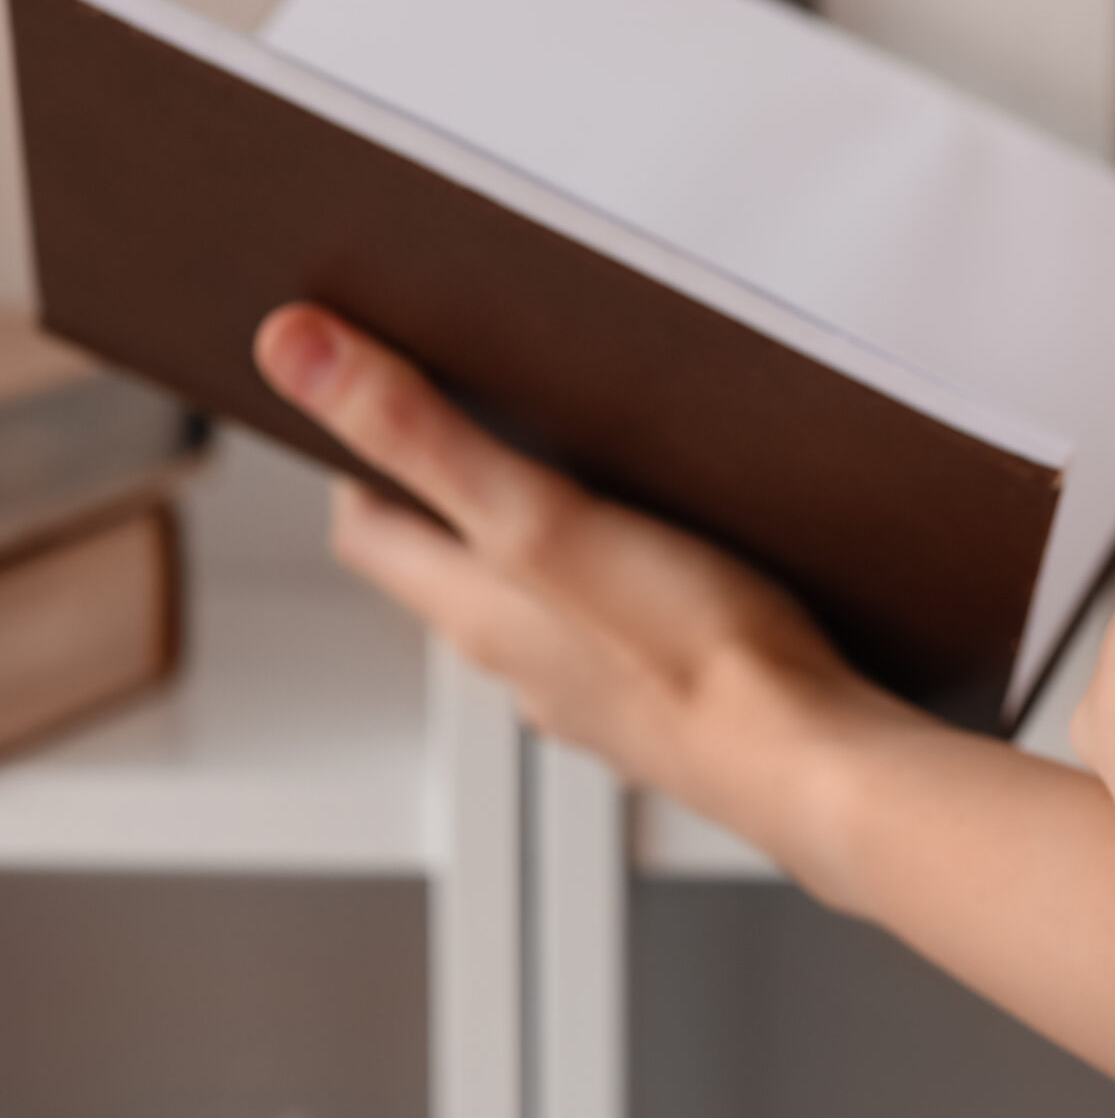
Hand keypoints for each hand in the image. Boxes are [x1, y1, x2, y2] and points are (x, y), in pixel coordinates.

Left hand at [250, 304, 900, 871]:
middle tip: (500, 412)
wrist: (816, 765)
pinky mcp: (672, 709)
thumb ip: (424, 437)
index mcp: (473, 614)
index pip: (366, 528)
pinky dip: (627, 594)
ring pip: (542, 605)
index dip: (360, 454)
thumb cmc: (694, 658)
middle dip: (462, 488)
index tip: (382, 389)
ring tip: (602, 479)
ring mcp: (598, 694)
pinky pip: (623, 637)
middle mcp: (523, 662)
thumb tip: (294, 352)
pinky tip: (688, 566)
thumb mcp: (542, 521)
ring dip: (551, 544)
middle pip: (453, 566)